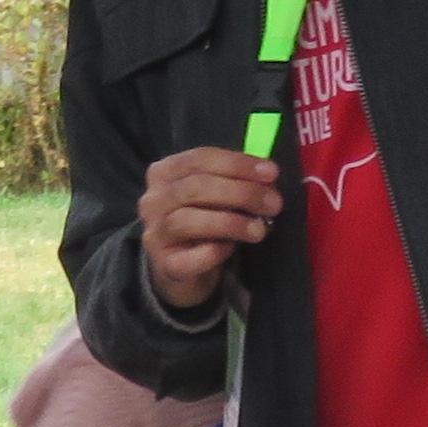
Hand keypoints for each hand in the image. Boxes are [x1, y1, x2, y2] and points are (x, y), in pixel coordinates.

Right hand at [136, 147, 281, 311]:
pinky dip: (215, 252)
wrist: (184, 267)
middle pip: (196, 188)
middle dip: (241, 192)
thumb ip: (234, 181)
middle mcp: (153, 200)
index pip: (199, 159)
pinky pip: (191, 257)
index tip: (272, 173)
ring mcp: (155, 232)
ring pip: (189, 221)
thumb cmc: (204, 220)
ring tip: (260, 229)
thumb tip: (268, 176)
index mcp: (164, 172)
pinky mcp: (165, 264)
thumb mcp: (216, 194)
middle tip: (274, 203)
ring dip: (232, 222)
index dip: (237, 164)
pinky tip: (231, 248)